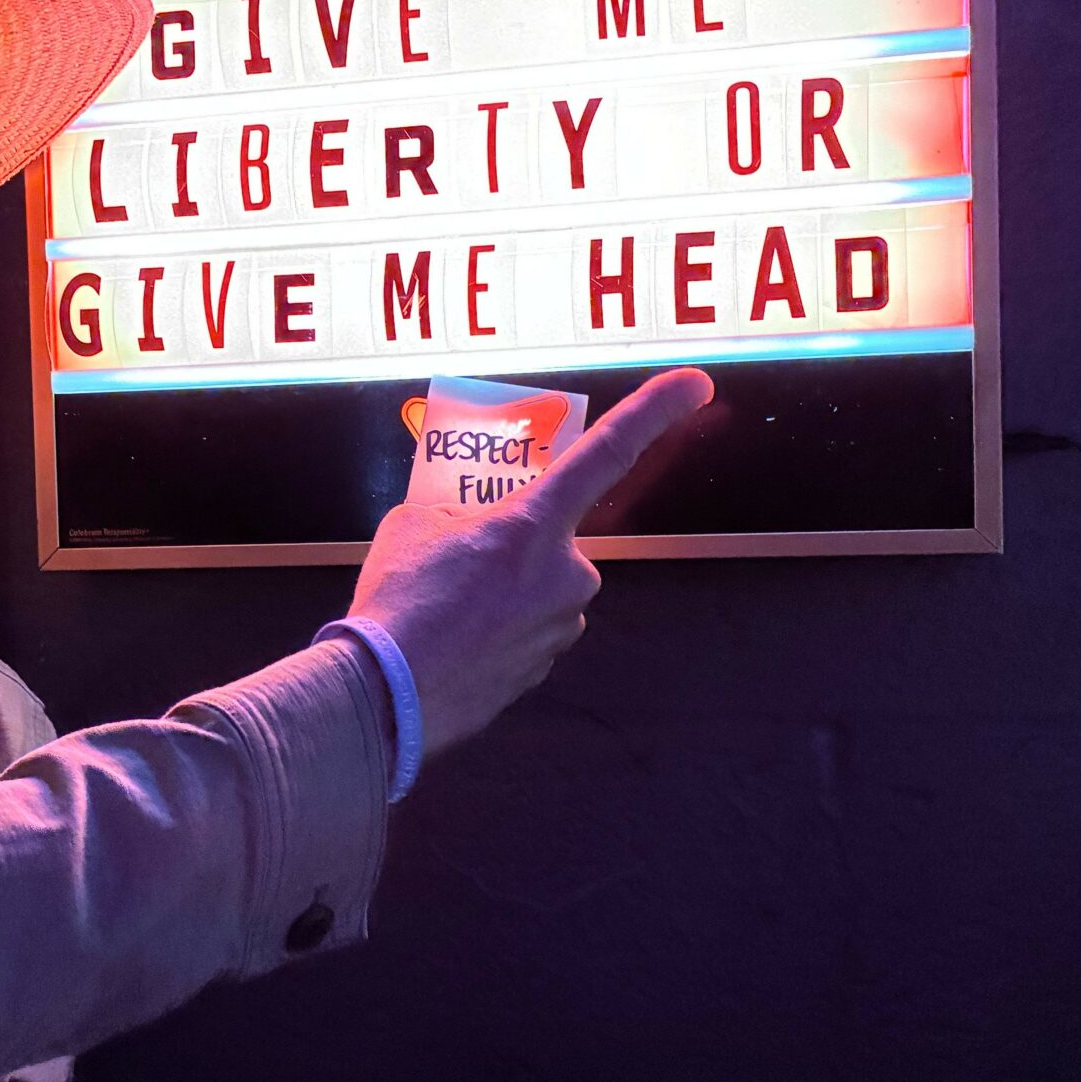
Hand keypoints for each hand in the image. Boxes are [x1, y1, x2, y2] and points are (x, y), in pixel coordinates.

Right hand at [347, 368, 715, 762]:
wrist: (384, 697)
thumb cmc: (399, 607)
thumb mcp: (413, 525)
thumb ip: (454, 511)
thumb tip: (462, 524)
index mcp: (535, 525)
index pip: (606, 452)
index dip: (654, 410)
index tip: (696, 384)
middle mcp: (566, 576)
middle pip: (549, 542)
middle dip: (511, 546)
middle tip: (455, 563)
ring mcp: (559, 629)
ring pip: (536, 593)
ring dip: (500, 593)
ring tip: (442, 607)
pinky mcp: (541, 672)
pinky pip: (523, 634)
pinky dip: (491, 632)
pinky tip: (450, 639)